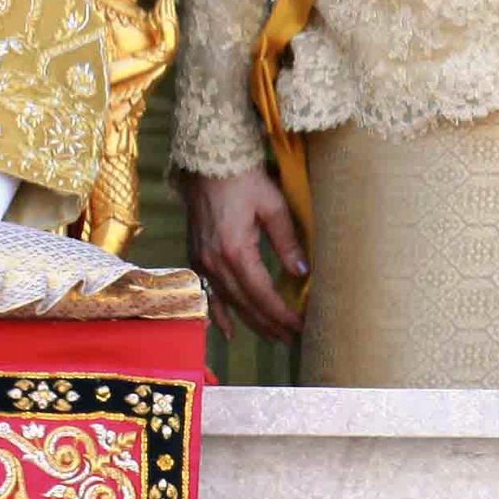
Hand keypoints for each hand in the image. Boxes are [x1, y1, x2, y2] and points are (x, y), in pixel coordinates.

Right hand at [185, 167, 306, 341]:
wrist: (207, 161)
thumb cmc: (243, 178)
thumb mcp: (272, 205)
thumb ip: (287, 241)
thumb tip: (302, 271)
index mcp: (236, 251)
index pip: (263, 295)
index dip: (282, 314)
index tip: (300, 325)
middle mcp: (215, 262)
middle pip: (246, 304)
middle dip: (270, 324)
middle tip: (292, 337)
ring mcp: (202, 261)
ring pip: (229, 302)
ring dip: (251, 322)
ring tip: (272, 336)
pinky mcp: (196, 257)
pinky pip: (209, 293)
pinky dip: (219, 314)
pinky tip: (228, 330)